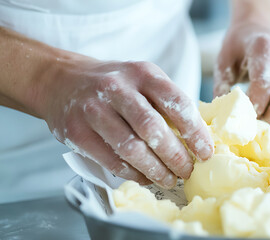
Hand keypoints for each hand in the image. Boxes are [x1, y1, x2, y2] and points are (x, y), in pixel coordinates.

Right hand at [42, 59, 213, 187]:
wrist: (63, 81)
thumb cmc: (115, 85)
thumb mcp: (143, 80)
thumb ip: (166, 102)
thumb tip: (197, 137)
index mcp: (143, 73)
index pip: (176, 102)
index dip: (195, 131)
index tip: (206, 152)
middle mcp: (117, 88)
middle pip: (153, 128)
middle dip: (176, 156)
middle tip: (188, 171)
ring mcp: (94, 109)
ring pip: (131, 148)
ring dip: (155, 170)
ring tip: (169, 179)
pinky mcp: (76, 130)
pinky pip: (110, 159)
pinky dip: (132, 173)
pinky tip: (145, 177)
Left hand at [215, 7, 269, 130]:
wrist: (263, 28)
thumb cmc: (240, 47)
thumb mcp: (224, 61)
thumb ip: (222, 87)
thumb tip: (225, 120)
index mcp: (265, 46)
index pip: (264, 84)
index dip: (254, 108)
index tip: (244, 119)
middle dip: (269, 121)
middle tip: (254, 127)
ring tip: (264, 122)